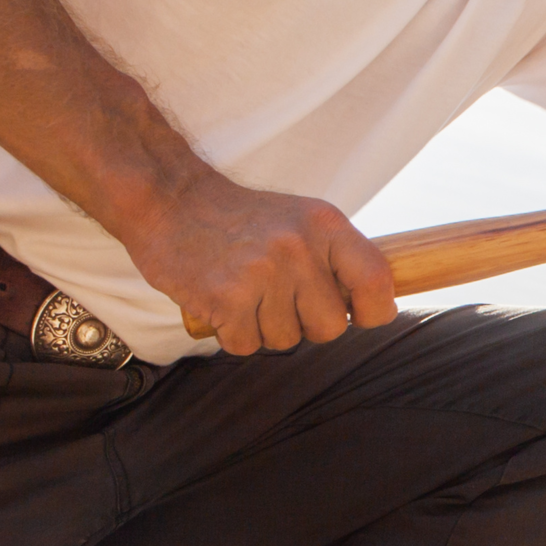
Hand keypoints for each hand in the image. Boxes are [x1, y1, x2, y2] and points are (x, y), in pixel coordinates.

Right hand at [120, 167, 395, 354]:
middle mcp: (298, 247)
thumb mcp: (299, 219)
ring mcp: (262, 272)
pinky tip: (221, 302)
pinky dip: (232, 334)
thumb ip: (334, 258)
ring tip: (244, 291)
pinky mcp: (225, 297)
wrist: (170, 200)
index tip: (361, 316)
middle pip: (330, 327)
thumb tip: (375, 306)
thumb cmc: (239, 220)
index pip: (375, 280)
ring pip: (286, 340)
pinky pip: (246, 346)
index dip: (375, 310)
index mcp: (324, 224)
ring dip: (264, 328)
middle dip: (306, 325)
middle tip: (278, 299)